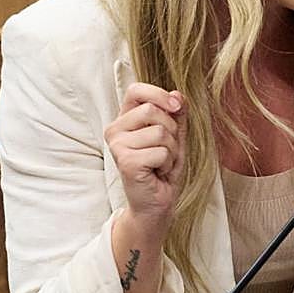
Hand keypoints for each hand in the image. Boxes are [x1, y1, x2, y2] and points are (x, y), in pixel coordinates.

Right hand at [105, 83, 187, 233]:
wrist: (156, 202)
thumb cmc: (162, 168)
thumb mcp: (174, 136)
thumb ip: (176, 114)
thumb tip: (178, 94)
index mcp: (125, 119)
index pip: (136, 90)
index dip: (159, 94)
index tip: (176, 107)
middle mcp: (115, 130)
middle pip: (152, 111)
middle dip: (171, 131)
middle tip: (166, 150)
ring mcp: (118, 146)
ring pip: (160, 132)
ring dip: (172, 150)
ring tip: (162, 163)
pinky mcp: (126, 161)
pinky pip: (161, 152)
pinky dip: (168, 163)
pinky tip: (158, 172)